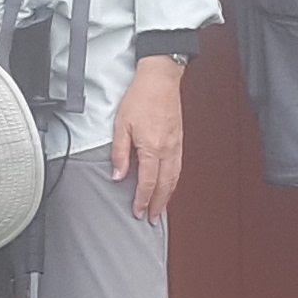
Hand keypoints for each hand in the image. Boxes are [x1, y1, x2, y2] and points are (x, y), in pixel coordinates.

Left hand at [109, 60, 187, 220]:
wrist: (161, 79)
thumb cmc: (141, 97)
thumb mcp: (121, 125)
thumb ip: (119, 153)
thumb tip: (118, 174)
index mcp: (152, 148)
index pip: (147, 183)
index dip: (142, 200)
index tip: (138, 211)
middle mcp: (167, 149)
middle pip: (164, 185)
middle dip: (158, 204)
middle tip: (152, 218)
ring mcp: (176, 145)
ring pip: (174, 178)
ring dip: (168, 196)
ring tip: (161, 208)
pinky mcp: (179, 139)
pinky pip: (178, 167)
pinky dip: (174, 181)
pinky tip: (170, 184)